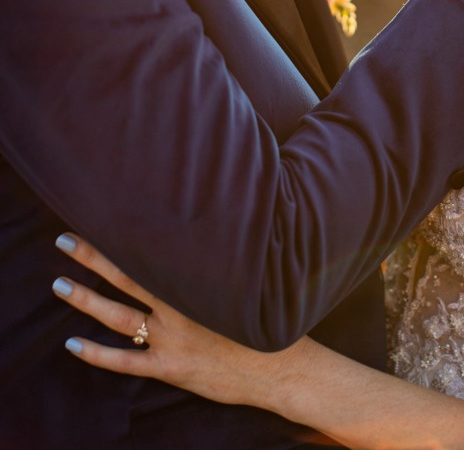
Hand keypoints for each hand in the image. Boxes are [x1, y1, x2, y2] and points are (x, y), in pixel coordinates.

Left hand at [51, 233, 287, 409]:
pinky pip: (124, 361)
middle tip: (64, 240)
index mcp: (197, 287)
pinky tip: (72, 344)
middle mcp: (179, 310)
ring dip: (86, 301)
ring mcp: (171, 340)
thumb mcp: (247, 287)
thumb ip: (223, 270)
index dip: (127, 239)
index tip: (104, 219)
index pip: (153, 256)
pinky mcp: (169, 368)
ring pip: (118, 318)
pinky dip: (95, 353)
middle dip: (93, 259)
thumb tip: (212, 243)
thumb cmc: (269, 322)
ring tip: (59, 285)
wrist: (280, 368)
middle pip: (126, 279)